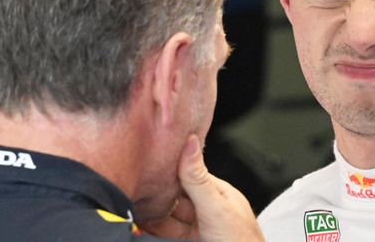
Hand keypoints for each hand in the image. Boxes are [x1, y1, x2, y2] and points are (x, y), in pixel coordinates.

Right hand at [144, 135, 263, 241]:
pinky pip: (167, 232)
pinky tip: (143, 225)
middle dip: (156, 194)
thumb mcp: (215, 206)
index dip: (167, 171)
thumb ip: (197, 178)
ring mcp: (199, 226)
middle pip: (174, 197)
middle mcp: (206, 207)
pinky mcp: (190, 241)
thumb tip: (189, 142)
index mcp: (216, 191)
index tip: (146, 166)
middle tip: (134, 190)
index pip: (187, 174)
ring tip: (133, 208)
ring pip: (168, 216)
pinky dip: (154, 228)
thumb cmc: (241, 239)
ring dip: (152, 213)